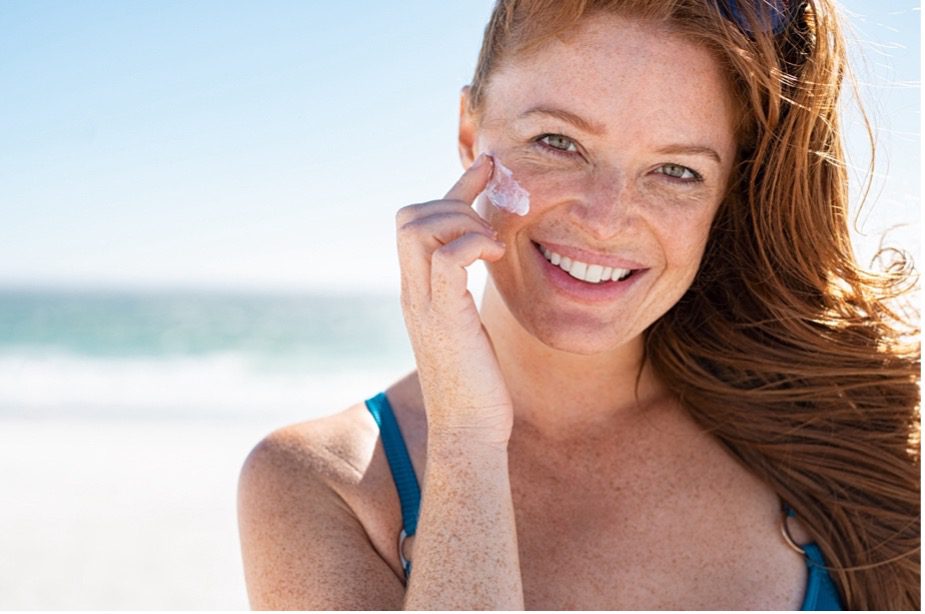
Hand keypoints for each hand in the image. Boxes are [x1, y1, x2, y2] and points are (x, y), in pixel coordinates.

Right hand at [395, 154, 513, 445]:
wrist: (468, 432)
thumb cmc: (476, 384)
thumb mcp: (468, 327)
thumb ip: (466, 294)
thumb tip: (486, 267)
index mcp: (419, 290)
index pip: (419, 221)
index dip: (455, 188)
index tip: (488, 168)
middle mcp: (414, 292)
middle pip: (408, 216)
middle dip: (454, 203)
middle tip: (491, 227)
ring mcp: (425, 305)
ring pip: (419, 228)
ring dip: (462, 221)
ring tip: (492, 247)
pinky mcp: (446, 320)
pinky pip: (447, 260)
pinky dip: (473, 245)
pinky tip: (495, 259)